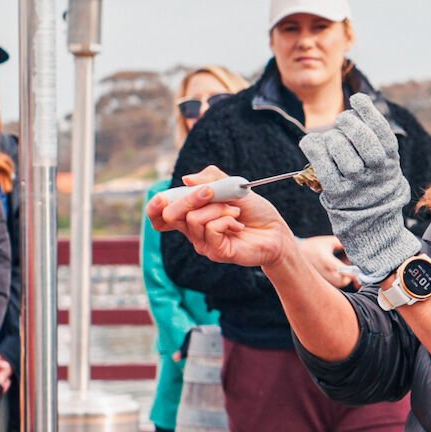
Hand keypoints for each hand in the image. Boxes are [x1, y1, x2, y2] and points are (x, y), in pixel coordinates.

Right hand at [147, 165, 297, 269]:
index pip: (160, 215)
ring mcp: (204, 243)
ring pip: (194, 219)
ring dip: (218, 208)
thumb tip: (186, 179)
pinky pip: (211, 229)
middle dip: (189, 198)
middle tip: (211, 192)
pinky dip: (227, 220)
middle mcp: (194, 231)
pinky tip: (238, 225)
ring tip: (236, 211)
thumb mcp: (233, 187)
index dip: (155, 207)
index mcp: (192, 214)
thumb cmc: (255, 211)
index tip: (161, 198)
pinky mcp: (217, 252)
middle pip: (170, 215)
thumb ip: (211, 179)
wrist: (276, 232)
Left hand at [299, 94, 421, 282]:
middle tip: (342, 120)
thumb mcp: (385, 164)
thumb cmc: (375, 186)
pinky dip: (314, 149)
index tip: (356, 99)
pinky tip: (311, 142)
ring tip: (331, 137)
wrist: (373, 226)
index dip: (368, 111)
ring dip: (331, 137)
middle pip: (361, 138)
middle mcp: (375, 172)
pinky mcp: (337, 193)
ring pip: (340, 149)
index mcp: (390, 161)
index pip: (381, 130)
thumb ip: (376, 138)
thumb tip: (358, 103)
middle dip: (348, 123)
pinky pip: (322, 166)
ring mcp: (356, 183)